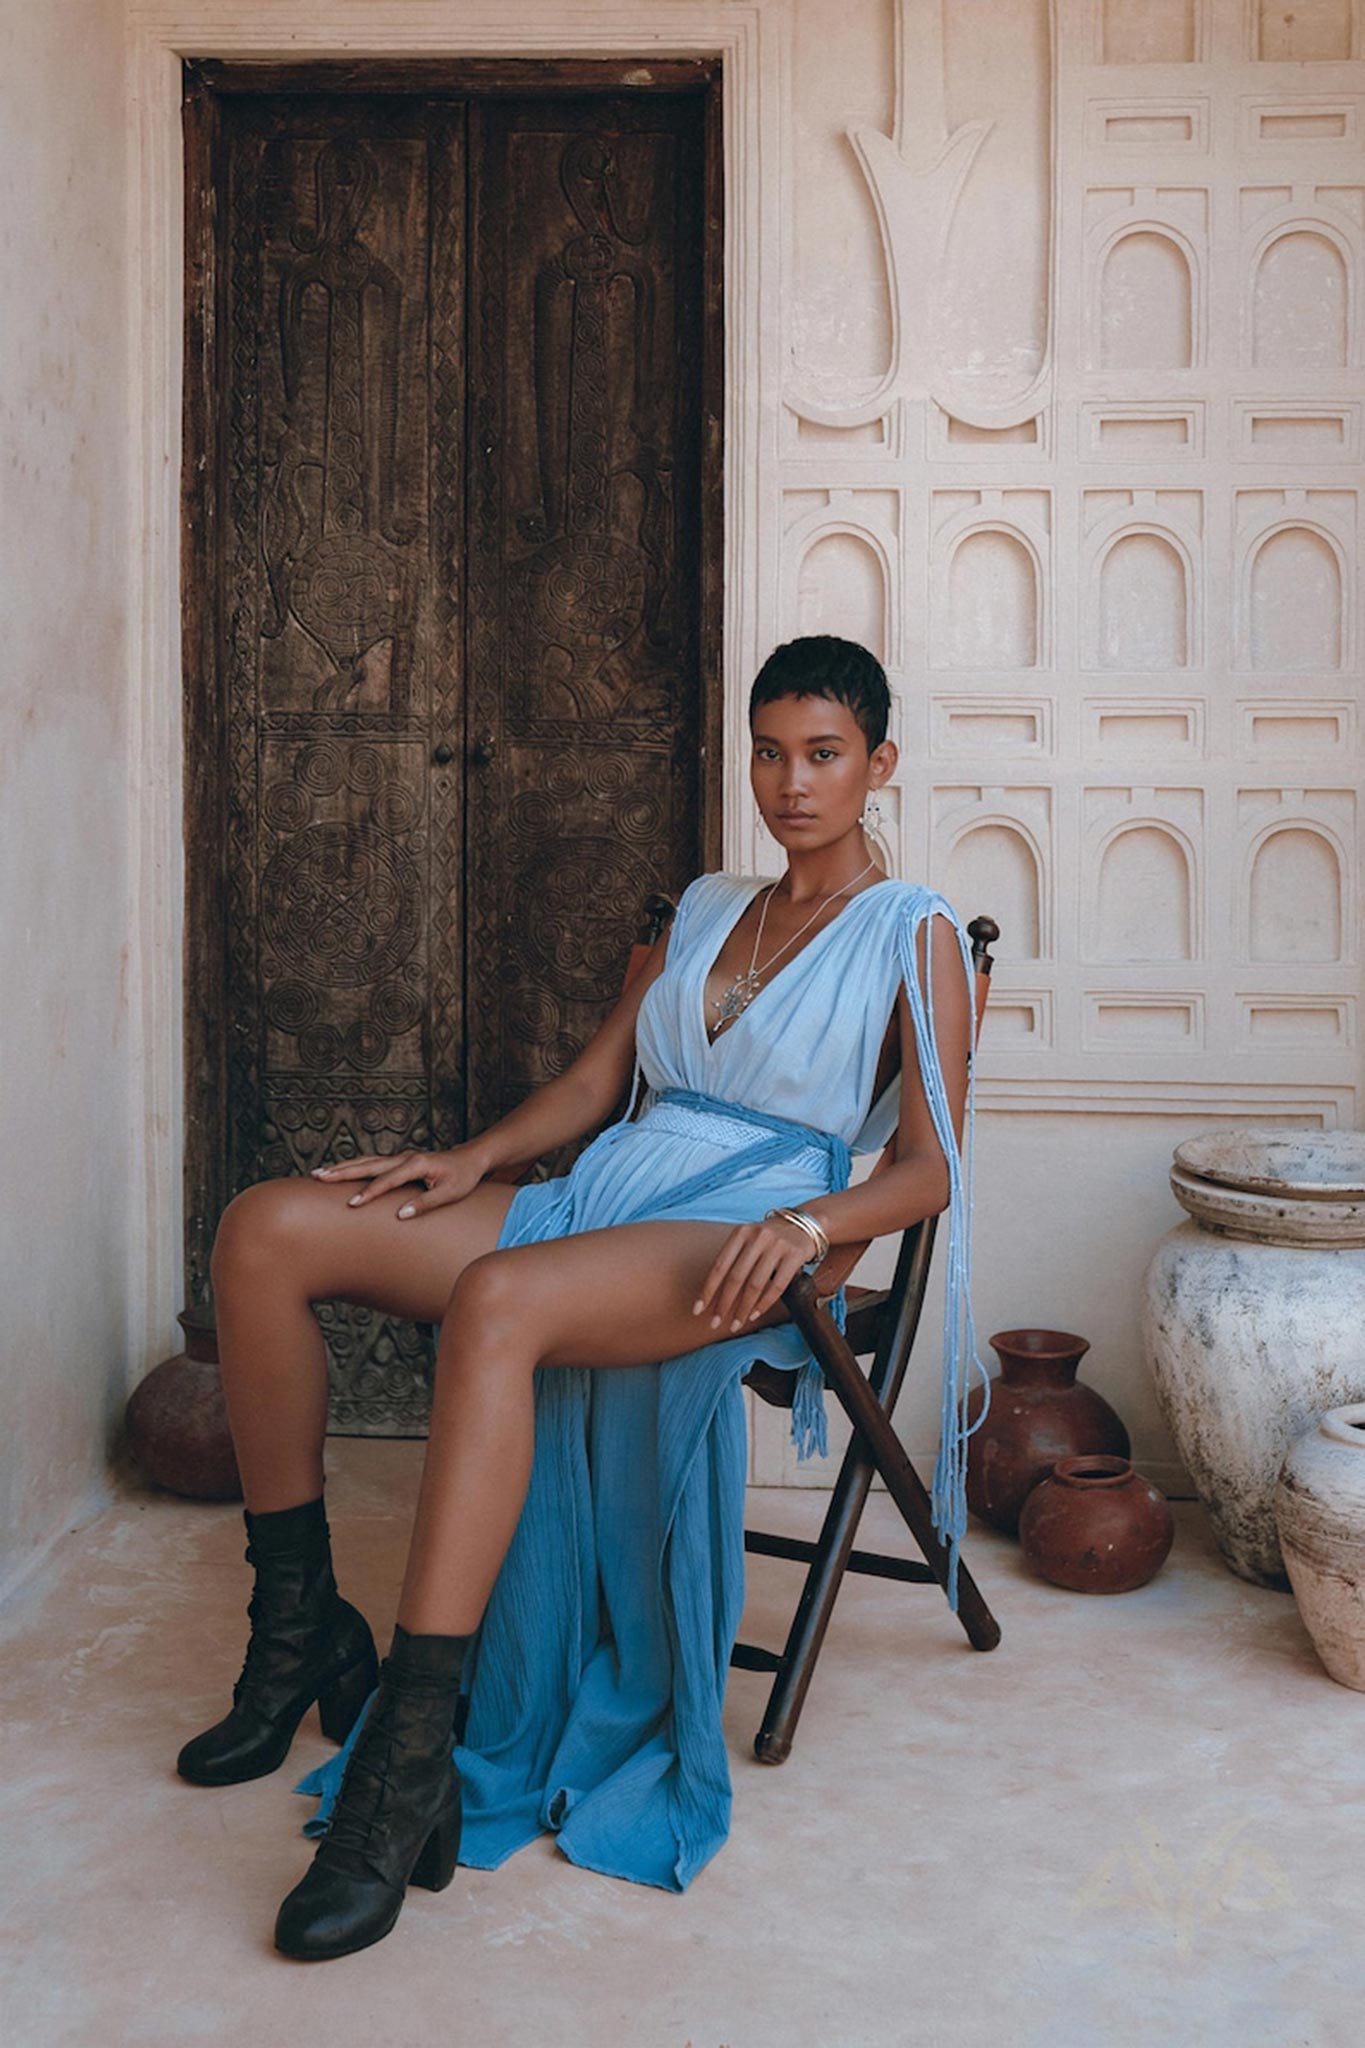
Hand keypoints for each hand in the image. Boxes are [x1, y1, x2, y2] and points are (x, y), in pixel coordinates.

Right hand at [309, 1143, 489, 1218]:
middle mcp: (404, 1157)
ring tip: (319, 1173)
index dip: (369, 1193)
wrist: (470, 1159)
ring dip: (342, 1167)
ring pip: (365, 1161)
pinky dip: (353, 1167)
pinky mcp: (398, 1161)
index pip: (387, 1180)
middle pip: (368, 1165)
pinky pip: (371, 1163)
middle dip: (342, 1172)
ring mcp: (399, 1158)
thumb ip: (426, 1203)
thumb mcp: (450, 1193)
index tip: (352, 1204)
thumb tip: (401, 1215)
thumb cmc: (462, 1177)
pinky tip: (339, 1172)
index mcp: (416, 1164)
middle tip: (318, 1177)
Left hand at [692, 1218, 814, 1333]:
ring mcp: (777, 1245)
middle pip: (736, 1278)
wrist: (804, 1224)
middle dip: (723, 1304)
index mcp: (741, 1233)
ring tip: (735, 1324)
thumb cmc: (769, 1238)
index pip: (719, 1266)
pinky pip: (777, 1286)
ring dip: (743, 1309)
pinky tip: (754, 1315)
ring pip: (755, 1285)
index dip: (707, 1290)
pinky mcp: (795, 1255)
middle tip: (715, 1324)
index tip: (697, 1310)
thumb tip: (711, 1294)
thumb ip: (733, 1259)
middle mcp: (758, 1237)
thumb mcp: (749, 1239)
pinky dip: (764, 1304)